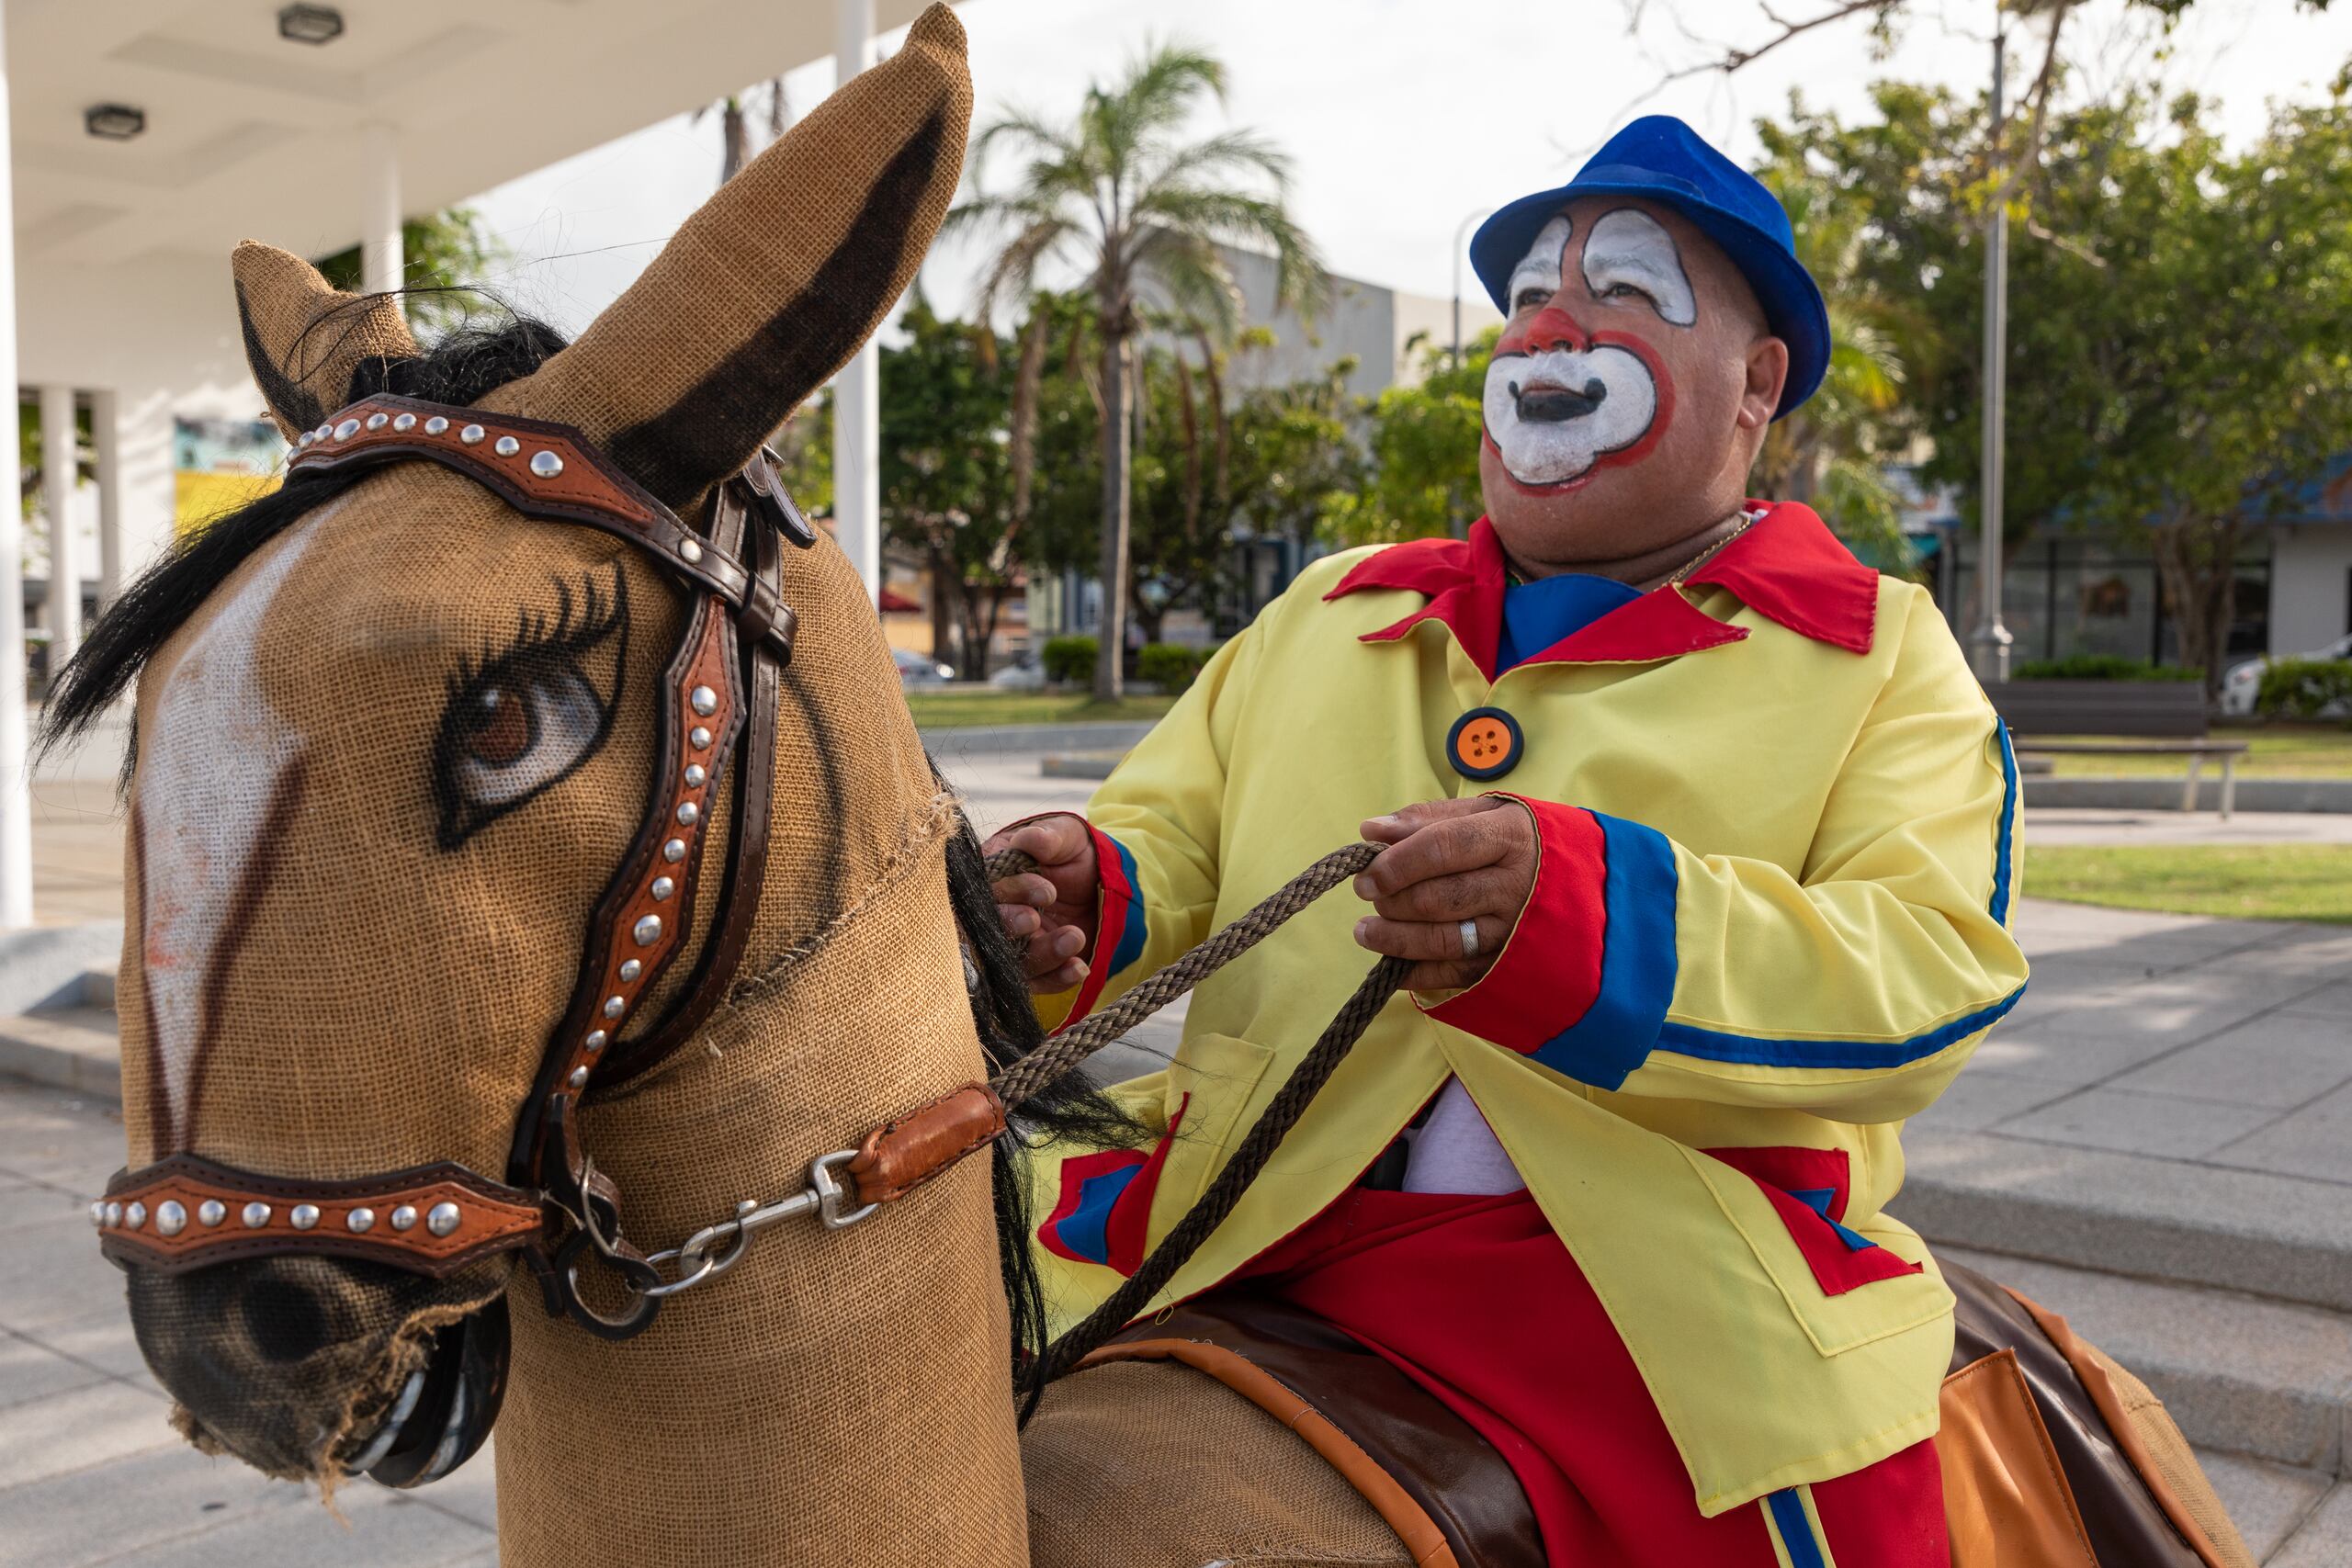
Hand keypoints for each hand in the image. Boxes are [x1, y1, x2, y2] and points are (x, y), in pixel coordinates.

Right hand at [982, 814, 1100, 992]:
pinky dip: (1057, 979)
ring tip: (1075, 938)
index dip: (1011, 892)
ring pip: (1012, 961)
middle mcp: (996, 913)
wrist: (1101, 880)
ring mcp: (1014, 943)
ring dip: (1042, 954)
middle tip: (1036, 919)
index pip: (986, 888)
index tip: (1047, 890)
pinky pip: (1038, 982)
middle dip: (1010, 926)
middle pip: (987, 929)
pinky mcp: (1035, 967)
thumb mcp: (1066, 836)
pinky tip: (1078, 968)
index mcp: (993, 875)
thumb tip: (1030, 839)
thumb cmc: (1072, 851)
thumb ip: (1048, 837)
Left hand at [1352, 797, 1537, 991]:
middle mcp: (1515, 887)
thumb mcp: (1481, 814)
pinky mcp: (1506, 963)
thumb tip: (1370, 830)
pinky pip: (1454, 974)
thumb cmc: (1513, 840)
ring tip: (1366, 930)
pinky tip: (1392, 961)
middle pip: (1438, 898)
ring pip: (1443, 940)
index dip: (1397, 862)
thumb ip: (1426, 819)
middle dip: (1392, 899)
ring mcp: (1513, 930)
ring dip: (1395, 939)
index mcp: (1510, 837)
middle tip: (1369, 893)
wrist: (1577, 879)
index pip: (1443, 848)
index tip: (1366, 872)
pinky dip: (1416, 972)